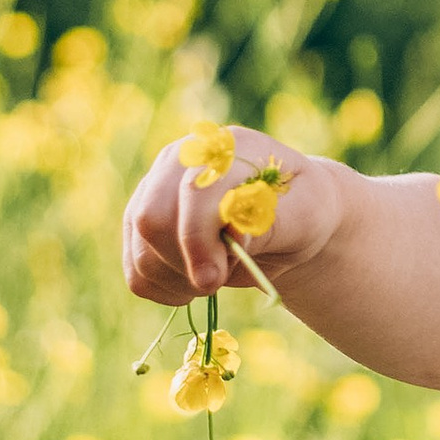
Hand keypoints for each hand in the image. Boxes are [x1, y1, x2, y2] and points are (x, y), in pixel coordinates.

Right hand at [121, 125, 351, 306]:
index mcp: (225, 149)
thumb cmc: (301, 212)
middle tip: (218, 280)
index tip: (214, 279)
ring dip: (177, 280)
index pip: (192, 191)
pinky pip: (134, 270)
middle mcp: (180, 162)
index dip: (197, 239)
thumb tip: (232, 233)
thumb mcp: (305, 216)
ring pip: (141, 249)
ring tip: (216, 278)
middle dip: (184, 262)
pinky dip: (163, 289)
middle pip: (151, 218)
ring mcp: (154, 190)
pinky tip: (193, 283)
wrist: (288, 221)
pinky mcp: (140, 224)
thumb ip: (270, 223)